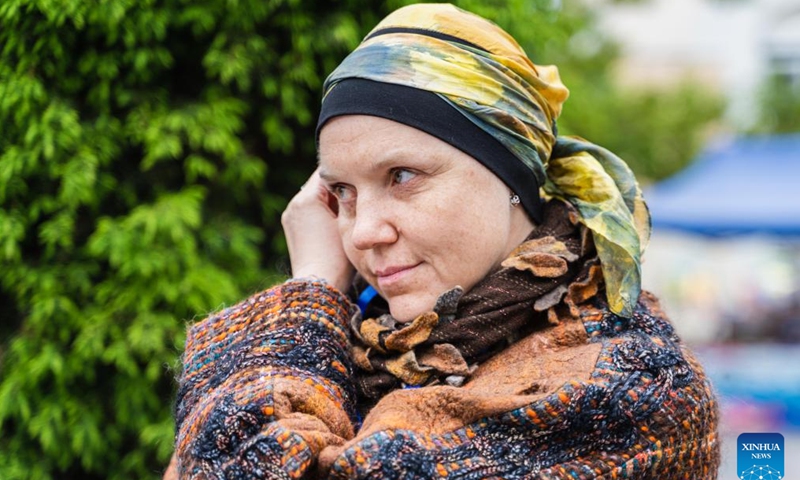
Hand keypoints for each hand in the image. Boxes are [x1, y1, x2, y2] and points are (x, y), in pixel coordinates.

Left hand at [281, 169, 354, 291]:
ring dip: (333, 199)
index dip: (349, 172)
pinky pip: (311, 210)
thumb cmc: (337, 257)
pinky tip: (339, 222)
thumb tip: (360, 183)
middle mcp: (294, 204)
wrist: (318, 287)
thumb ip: (352, 199)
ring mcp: (291, 217)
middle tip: (362, 192)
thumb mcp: (350, 222)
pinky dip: (324, 211)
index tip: (365, 176)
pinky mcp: (292, 228)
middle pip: (322, 183)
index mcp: (307, 198)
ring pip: (317, 197)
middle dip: (341, 186)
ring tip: (352, 208)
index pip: (329, 171)